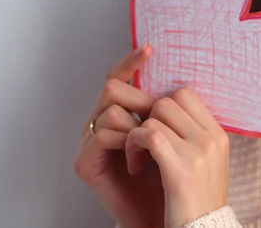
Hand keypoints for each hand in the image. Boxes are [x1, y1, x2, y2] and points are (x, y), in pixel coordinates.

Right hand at [74, 45, 165, 227]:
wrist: (165, 214)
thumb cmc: (170, 175)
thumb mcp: (174, 134)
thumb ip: (166, 109)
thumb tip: (177, 79)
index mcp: (119, 114)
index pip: (119, 78)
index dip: (131, 62)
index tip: (150, 49)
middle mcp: (100, 123)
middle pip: (112, 87)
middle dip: (139, 99)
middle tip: (155, 119)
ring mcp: (89, 142)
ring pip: (111, 109)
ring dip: (136, 126)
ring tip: (150, 149)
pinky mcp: (84, 162)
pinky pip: (103, 134)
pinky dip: (125, 143)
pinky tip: (137, 160)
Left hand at [125, 88, 229, 227]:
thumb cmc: (195, 201)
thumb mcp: (203, 162)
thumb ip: (190, 134)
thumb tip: (163, 108)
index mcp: (218, 135)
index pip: (185, 94)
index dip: (163, 106)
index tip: (155, 128)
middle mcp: (211, 140)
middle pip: (168, 101)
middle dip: (147, 118)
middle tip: (142, 143)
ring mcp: (199, 154)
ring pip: (155, 117)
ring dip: (136, 135)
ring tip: (137, 157)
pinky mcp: (180, 171)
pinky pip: (149, 135)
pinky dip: (133, 145)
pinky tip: (134, 164)